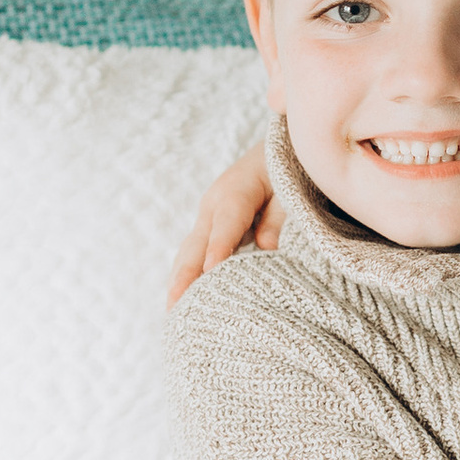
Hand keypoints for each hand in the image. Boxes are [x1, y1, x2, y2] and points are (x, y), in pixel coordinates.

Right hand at [167, 141, 278, 305]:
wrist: (273, 149)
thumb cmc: (283, 169)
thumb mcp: (286, 189)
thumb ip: (276, 217)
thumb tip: (266, 248)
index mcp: (234, 193)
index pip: (225, 226)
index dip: (217, 250)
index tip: (209, 273)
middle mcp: (213, 205)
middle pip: (196, 243)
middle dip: (184, 274)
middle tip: (175, 304)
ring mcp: (207, 215)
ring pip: (189, 250)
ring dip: (178, 278)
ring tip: (172, 310)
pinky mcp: (208, 223)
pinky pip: (194, 250)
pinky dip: (186, 272)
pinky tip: (183, 295)